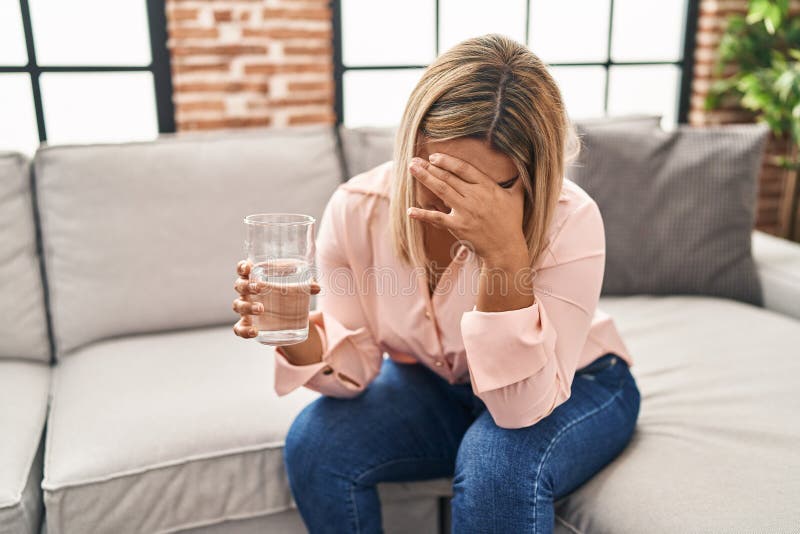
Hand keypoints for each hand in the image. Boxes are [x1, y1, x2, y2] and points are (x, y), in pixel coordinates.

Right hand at [232, 259, 320, 338]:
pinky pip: (239, 329)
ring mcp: (245, 309)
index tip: (248, 266)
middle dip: (247, 286)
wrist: (283, 317)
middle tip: (260, 288)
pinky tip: (255, 332)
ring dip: (248, 307)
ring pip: (238, 305)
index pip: (243, 270)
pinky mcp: (246, 324)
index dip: (242, 267)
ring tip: (261, 309)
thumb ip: (304, 287)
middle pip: (239, 286)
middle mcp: (246, 293)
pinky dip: (245, 331)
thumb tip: (317, 288)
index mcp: (255, 279)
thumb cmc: (285, 296)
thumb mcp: (294, 290)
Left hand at [407, 153, 527, 266]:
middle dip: (429, 167)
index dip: (447, 161)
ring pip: (441, 190)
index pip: (463, 168)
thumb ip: (519, 180)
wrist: (506, 248)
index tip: (434, 156)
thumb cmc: (511, 222)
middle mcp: (475, 196)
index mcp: (487, 187)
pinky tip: (410, 210)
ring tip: (412, 168)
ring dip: (425, 178)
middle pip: (448, 177)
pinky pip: (437, 218)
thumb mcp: (518, 197)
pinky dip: (423, 214)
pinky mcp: (458, 227)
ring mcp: (465, 211)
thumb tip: (526, 165)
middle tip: (414, 159)